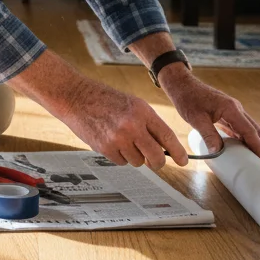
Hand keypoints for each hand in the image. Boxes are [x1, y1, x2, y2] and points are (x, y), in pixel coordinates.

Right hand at [9, 55, 187, 169]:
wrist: (76, 96)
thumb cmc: (104, 99)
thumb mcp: (132, 104)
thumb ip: (148, 124)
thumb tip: (163, 147)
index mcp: (142, 112)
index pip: (167, 137)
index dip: (178, 152)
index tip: (183, 161)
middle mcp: (132, 126)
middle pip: (155, 157)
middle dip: (158, 162)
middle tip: (156, 162)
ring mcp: (118, 138)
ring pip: (138, 161)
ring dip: (135, 156)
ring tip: (123, 141)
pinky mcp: (105, 148)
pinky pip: (121, 162)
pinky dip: (120, 156)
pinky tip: (112, 142)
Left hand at [158, 65, 259, 161]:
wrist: (182, 84)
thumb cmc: (188, 99)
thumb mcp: (196, 119)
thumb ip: (209, 135)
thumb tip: (218, 153)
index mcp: (232, 109)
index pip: (250, 132)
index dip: (258, 148)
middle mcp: (236, 109)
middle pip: (253, 130)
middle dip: (258, 147)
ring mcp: (232, 110)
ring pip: (247, 129)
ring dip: (250, 143)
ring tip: (251, 160)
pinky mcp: (226, 112)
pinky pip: (238, 127)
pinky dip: (241, 138)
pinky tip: (239, 148)